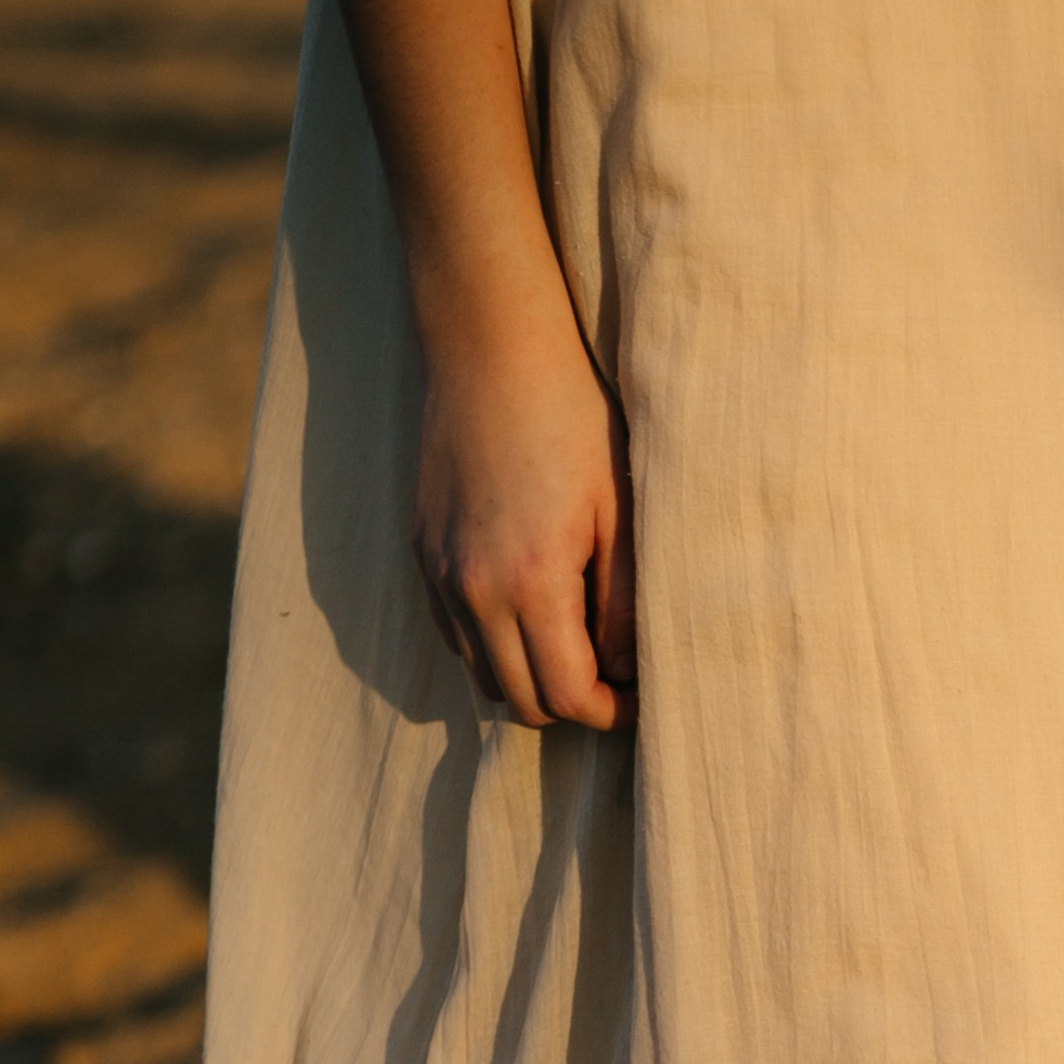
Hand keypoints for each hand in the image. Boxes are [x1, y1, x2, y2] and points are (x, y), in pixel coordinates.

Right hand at [412, 294, 635, 731]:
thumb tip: (627, 671)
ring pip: (483, 676)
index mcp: (530, 583)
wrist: (491, 350)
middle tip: (616, 682)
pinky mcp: (423, 554)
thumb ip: (623, 605)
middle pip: (522, 702)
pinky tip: (530, 613)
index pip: (567, 695)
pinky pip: (455, 636)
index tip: (641, 703)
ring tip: (575, 647)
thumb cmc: (573, 421)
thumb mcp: (619, 515)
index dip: (611, 713)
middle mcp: (473, 591)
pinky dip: (492, 647)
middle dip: (573, 705)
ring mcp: (440, 575)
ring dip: (529, 680)